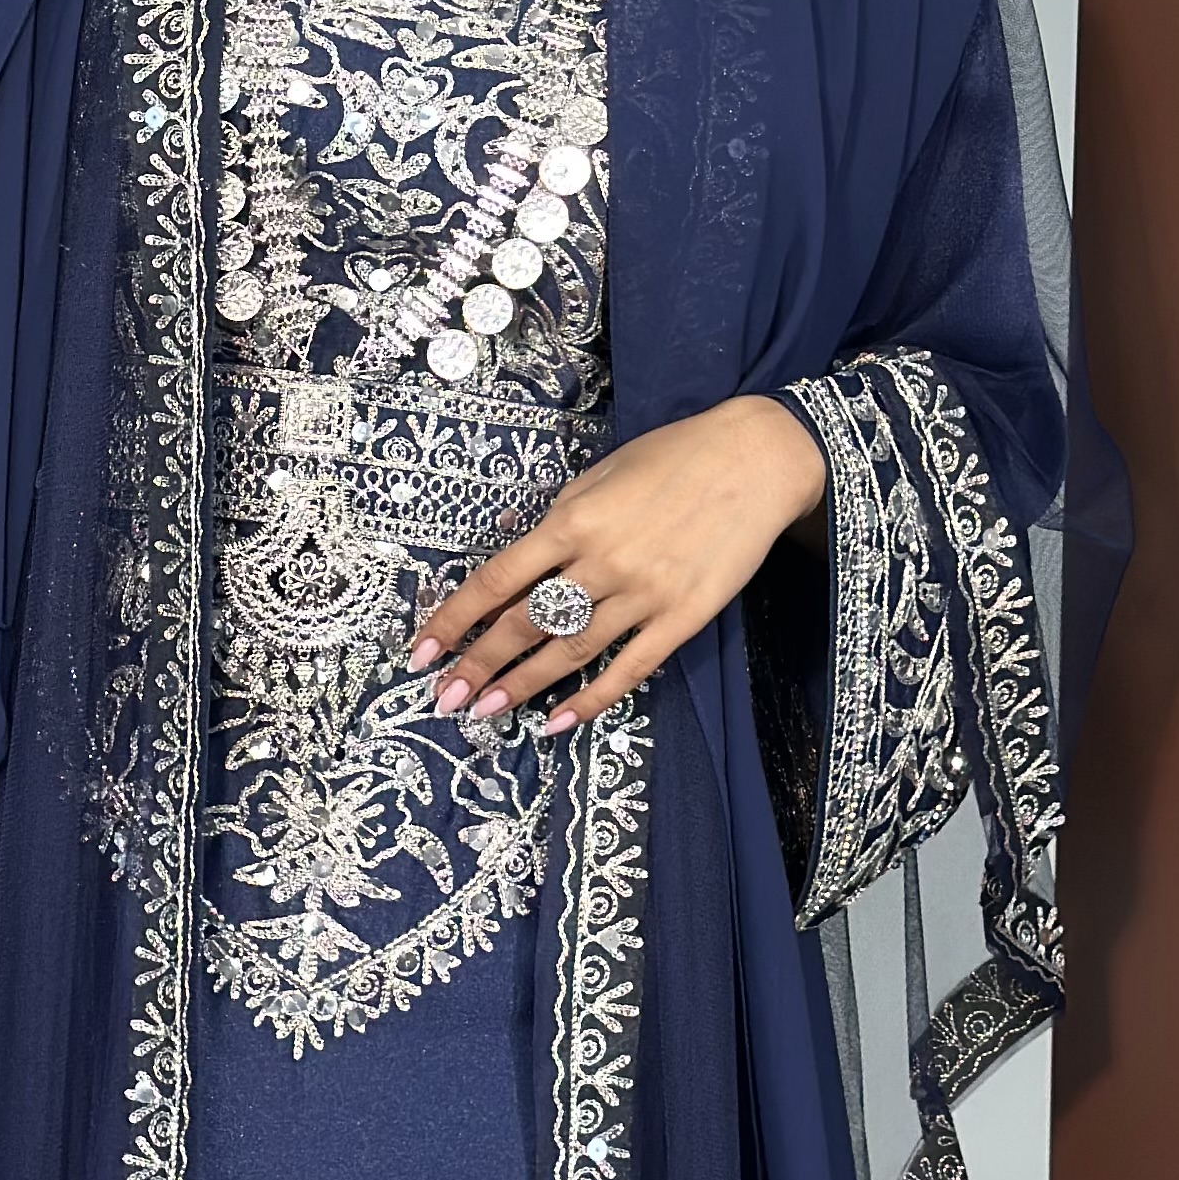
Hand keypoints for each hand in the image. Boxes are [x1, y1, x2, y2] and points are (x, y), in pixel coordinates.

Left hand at [411, 396, 826, 733]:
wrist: (756, 460)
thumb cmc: (674, 457)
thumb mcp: (601, 473)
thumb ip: (560, 519)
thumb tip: (521, 563)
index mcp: (572, 520)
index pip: (497, 580)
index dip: (454, 620)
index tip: (422, 651)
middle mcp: (601, 561)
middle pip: (525, 624)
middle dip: (479, 666)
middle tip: (445, 700)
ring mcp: (643, 593)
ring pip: (570, 652)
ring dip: (523, 687)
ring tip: (486, 713)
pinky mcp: (683, 618)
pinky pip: (629, 668)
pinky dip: (592, 699)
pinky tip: (560, 722)